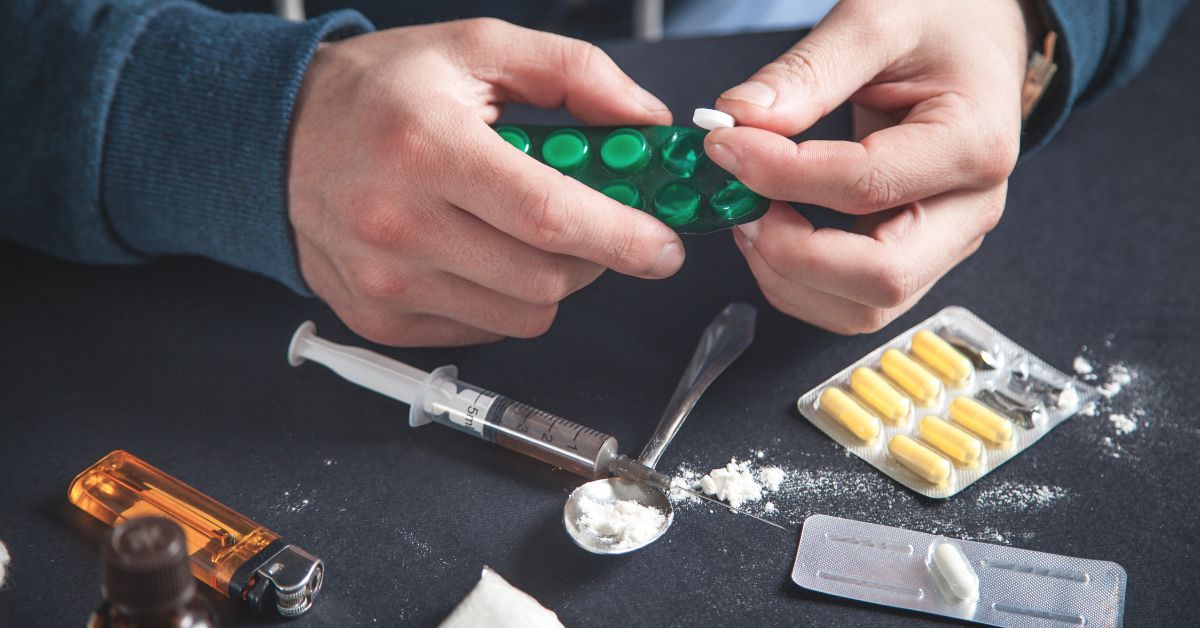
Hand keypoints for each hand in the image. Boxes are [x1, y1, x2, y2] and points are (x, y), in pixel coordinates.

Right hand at [288, 19, 682, 345]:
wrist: (278, 137)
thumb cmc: (380, 91)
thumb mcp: (477, 49)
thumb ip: (574, 74)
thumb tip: (646, 121)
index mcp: (427, 147)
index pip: (550, 215)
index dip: (623, 237)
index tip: (663, 245)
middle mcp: (398, 223)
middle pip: (545, 279)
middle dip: (594, 257)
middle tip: (595, 225)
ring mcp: (384, 282)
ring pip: (522, 316)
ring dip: (550, 282)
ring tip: (526, 233)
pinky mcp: (377, 320)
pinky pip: (482, 331)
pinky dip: (502, 300)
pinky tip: (479, 254)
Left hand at [705, 0, 1031, 333]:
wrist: (978, 33)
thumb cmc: (942, 19)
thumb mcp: (875, 19)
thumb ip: (807, 72)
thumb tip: (740, 119)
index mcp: (974, 146)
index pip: (865, 187)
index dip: (782, 176)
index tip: (726, 146)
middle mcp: (969, 211)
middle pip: (879, 281)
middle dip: (790, 254)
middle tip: (738, 203)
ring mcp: (943, 242)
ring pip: (862, 309)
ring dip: (788, 277)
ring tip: (748, 216)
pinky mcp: (913, 254)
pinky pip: (850, 299)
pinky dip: (798, 280)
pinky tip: (769, 230)